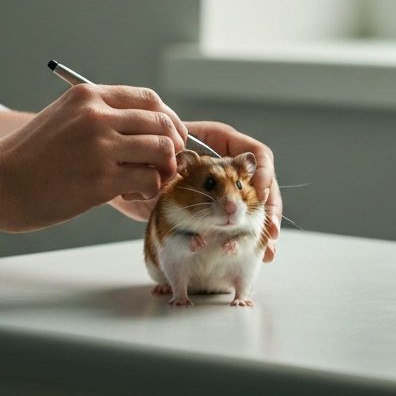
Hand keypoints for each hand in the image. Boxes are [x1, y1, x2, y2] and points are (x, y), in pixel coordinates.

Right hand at [0, 84, 186, 232]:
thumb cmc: (27, 157)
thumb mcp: (62, 118)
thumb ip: (98, 116)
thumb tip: (143, 129)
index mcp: (88, 96)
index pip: (148, 99)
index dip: (167, 119)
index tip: (170, 135)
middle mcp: (97, 115)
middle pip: (161, 122)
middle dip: (173, 144)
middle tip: (166, 163)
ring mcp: (100, 146)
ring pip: (162, 149)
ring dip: (162, 168)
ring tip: (147, 180)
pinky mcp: (101, 180)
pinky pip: (149, 180)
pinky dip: (150, 189)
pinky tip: (131, 194)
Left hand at [109, 121, 281, 262]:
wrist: (126, 177)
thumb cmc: (143, 157)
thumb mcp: (159, 155)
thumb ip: (173, 155)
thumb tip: (185, 161)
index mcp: (220, 142)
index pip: (256, 153)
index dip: (262, 171)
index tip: (257, 191)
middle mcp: (228, 164)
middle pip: (263, 182)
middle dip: (269, 207)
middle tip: (269, 228)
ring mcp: (225, 188)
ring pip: (256, 206)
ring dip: (264, 226)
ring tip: (268, 247)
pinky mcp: (218, 211)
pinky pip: (242, 224)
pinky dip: (251, 239)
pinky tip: (260, 254)